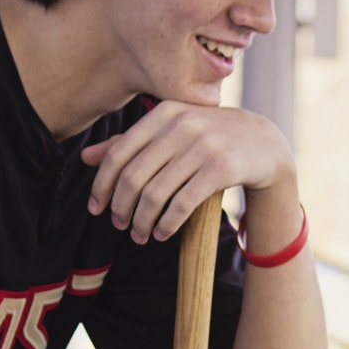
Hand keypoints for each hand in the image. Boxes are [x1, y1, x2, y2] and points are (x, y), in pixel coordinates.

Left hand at [81, 101, 292, 244]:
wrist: (264, 142)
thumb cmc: (209, 138)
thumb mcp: (171, 131)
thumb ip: (130, 142)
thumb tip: (85, 158)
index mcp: (164, 113)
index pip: (119, 153)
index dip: (101, 185)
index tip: (95, 208)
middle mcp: (181, 125)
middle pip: (134, 176)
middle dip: (121, 207)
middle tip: (119, 225)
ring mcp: (203, 145)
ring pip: (156, 193)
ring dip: (143, 221)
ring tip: (140, 235)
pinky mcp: (221, 168)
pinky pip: (182, 203)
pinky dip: (167, 223)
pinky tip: (162, 234)